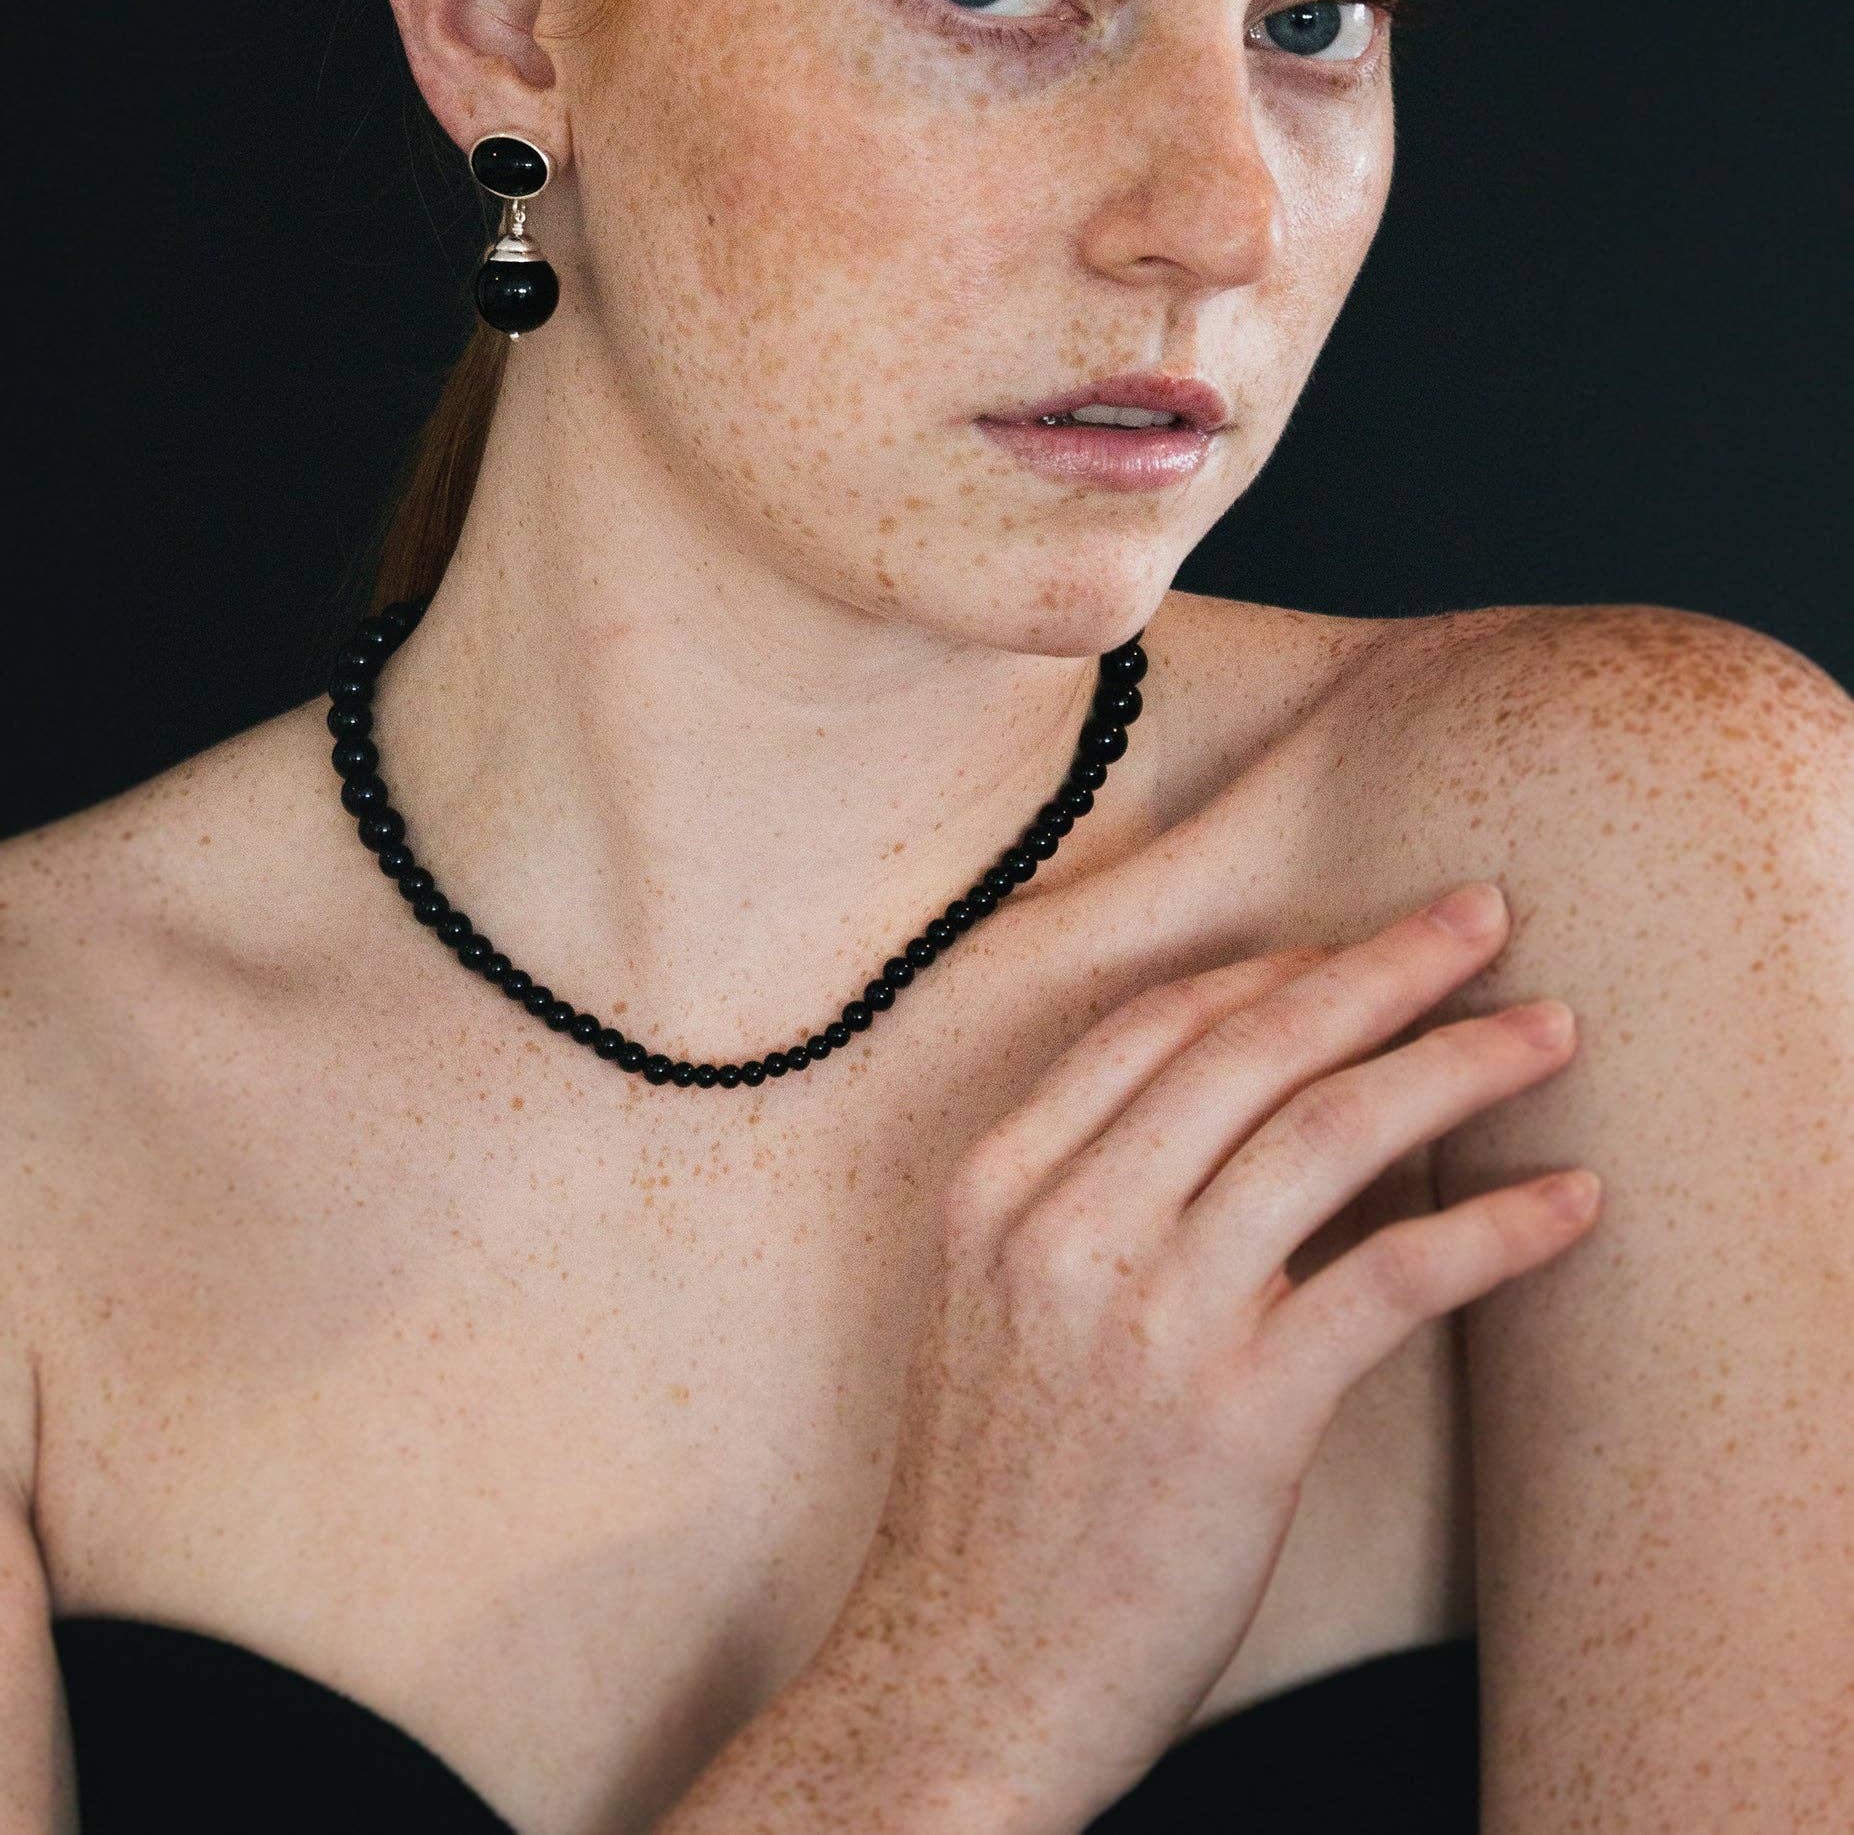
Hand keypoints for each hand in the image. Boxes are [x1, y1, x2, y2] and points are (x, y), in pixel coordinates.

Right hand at [813, 883, 1596, 1829]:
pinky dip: (1493, 1232)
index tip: (1360, 949)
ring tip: (1543, 1036)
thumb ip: (1074, 1198)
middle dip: (1383, 969)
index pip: (1156, 1023)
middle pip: (1251, 1045)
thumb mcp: (985, 1309)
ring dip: (1455, 1067)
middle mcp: (1067, 1225)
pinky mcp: (1237, 1417)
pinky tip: (1561, 1206)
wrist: (960, 1678)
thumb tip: (1217, 1119)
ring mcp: (1151, 1317)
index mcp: (997, 1186)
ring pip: (1328, 1132)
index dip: (1275, 969)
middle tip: (1481, 920)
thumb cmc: (988, 1502)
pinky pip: (1390, 1281)